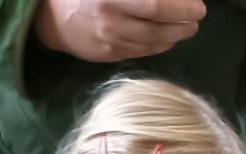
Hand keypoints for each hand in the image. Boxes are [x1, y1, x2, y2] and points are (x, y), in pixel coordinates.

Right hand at [34, 0, 205, 61]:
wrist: (47, 14)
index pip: (156, 5)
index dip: (181, 7)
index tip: (198, 5)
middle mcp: (111, 20)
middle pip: (159, 27)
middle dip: (184, 23)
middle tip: (197, 16)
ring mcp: (110, 41)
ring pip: (154, 43)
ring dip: (176, 36)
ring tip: (188, 27)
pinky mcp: (109, 55)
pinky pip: (143, 52)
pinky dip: (160, 45)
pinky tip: (168, 38)